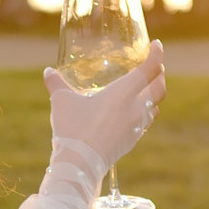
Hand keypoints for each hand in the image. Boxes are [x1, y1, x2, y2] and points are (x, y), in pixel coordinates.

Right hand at [42, 42, 165, 167]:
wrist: (80, 163)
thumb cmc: (73, 128)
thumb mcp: (61, 101)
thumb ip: (56, 84)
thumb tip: (48, 72)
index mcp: (123, 93)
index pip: (149, 69)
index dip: (157, 55)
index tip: (157, 45)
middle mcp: (135, 108)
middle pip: (159, 88)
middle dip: (160, 75)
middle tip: (156, 66)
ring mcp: (135, 127)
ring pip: (155, 106)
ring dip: (154, 95)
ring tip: (147, 89)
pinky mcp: (131, 141)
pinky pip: (145, 122)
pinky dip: (145, 112)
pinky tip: (134, 113)